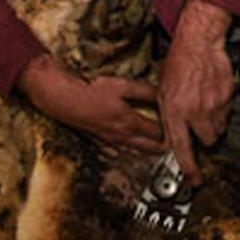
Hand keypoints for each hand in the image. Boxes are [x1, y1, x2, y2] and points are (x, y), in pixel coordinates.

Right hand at [18, 54, 165, 151]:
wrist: (62, 98)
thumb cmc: (90, 90)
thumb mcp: (122, 85)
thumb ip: (144, 91)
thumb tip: (161, 93)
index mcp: (129, 122)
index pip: (156, 132)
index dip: (168, 132)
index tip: (178, 132)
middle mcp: (120, 135)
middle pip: (146, 146)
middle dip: (160, 148)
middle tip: (172, 150)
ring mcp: (107, 139)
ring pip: (131, 150)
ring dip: (144, 152)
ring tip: (154, 154)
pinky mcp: (95, 138)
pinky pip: (114, 149)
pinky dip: (124, 151)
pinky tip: (124, 151)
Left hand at [158, 0, 234, 183]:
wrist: (198, 43)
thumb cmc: (179, 63)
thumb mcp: (162, 91)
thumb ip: (168, 116)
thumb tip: (171, 135)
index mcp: (175, 112)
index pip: (182, 148)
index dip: (189, 168)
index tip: (195, 179)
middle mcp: (195, 112)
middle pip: (208, 141)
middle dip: (206, 136)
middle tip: (200, 123)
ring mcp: (213, 105)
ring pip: (220, 128)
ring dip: (215, 122)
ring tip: (206, 105)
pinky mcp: (228, 97)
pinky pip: (228, 112)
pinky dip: (223, 108)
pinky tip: (214, 94)